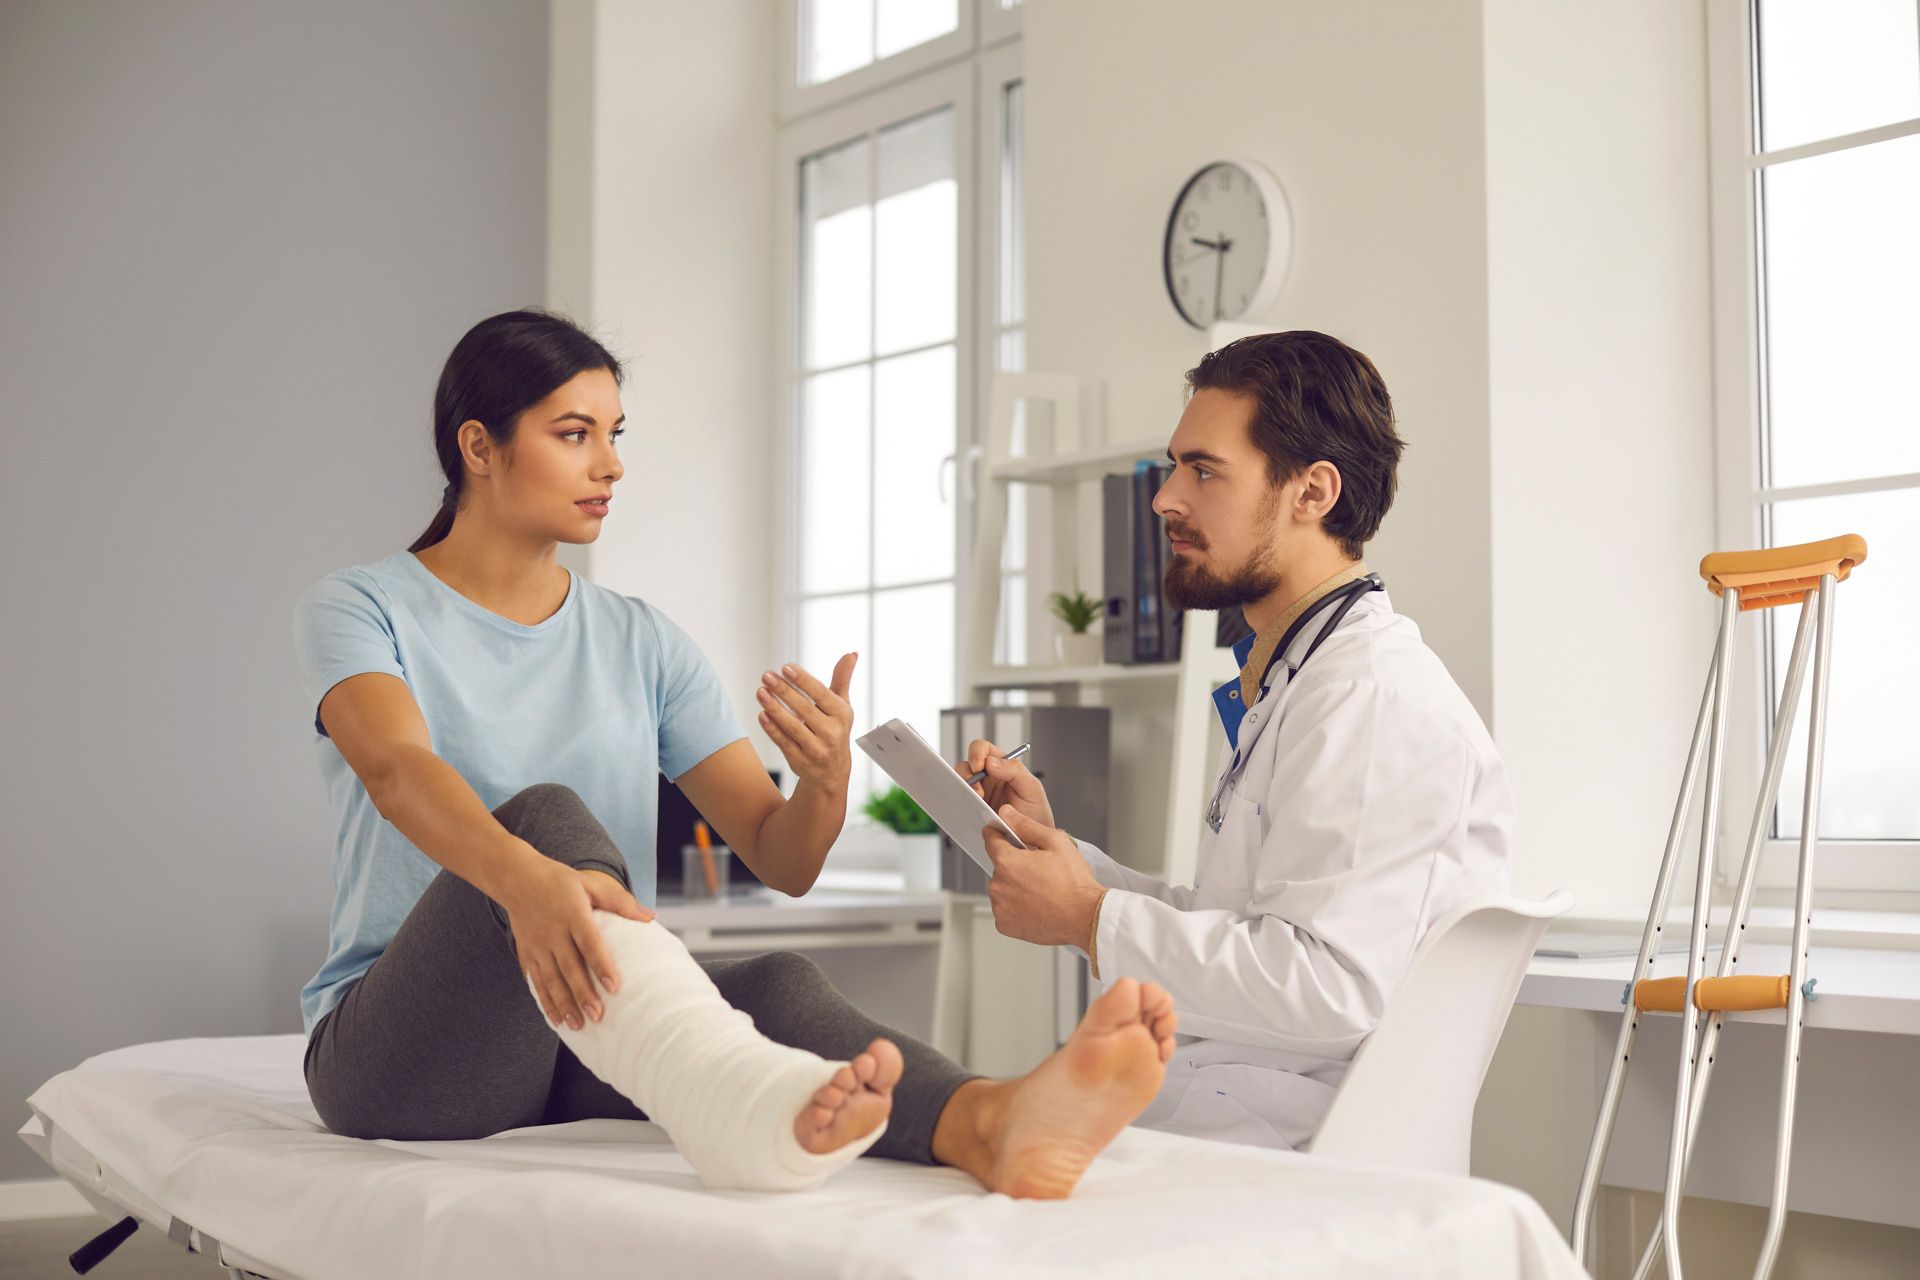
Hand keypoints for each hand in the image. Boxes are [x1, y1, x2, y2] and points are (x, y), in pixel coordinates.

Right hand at [499, 857, 653, 1031]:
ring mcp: (537, 945)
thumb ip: (620, 901)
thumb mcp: (590, 883)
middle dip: (583, 994)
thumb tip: (650, 917)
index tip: (614, 987)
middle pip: (569, 967)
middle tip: (598, 1016)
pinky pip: (536, 981)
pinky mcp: (526, 953)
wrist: (516, 878)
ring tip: (578, 1024)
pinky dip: (546, 1001)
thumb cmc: (559, 881)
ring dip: (564, 1004)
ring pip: (551, 979)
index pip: (589, 943)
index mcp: (572, 913)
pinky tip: (556, 1018)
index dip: (601, 965)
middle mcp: (553, 932)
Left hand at [757, 654, 856, 793]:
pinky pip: (783, 742)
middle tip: (767, 676)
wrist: (831, 771)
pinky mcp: (800, 760)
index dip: (803, 680)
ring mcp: (816, 749)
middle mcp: (831, 733)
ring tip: (760, 691)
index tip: (786, 667)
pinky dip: (772, 728)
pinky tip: (762, 714)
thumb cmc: (834, 729)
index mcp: (842, 715)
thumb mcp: (842, 705)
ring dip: (774, 708)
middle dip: (784, 691)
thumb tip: (852, 654)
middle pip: (804, 709)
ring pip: (792, 726)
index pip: (821, 694)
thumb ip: (842, 679)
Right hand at [956, 738, 1053, 827]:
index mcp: (1003, 767)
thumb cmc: (1037, 814)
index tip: (979, 766)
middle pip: (967, 764)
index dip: (977, 753)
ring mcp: (980, 794)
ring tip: (978, 800)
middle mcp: (989, 778)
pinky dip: (962, 802)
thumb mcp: (1032, 789)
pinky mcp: (974, 810)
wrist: (1033, 841)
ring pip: (961, 782)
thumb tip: (991, 761)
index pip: (984, 750)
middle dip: (968, 773)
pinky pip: (962, 802)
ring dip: (965, 789)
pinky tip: (972, 808)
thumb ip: (1015, 771)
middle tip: (976, 788)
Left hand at [981, 805, 1103, 948]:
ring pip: (1002, 888)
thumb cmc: (1074, 882)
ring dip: (1015, 886)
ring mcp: (1000, 907)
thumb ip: (1026, 825)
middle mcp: (998, 885)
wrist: (1086, 917)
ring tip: (1041, 890)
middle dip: (1015, 865)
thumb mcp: (1055, 842)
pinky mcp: (1005, 925)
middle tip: (1039, 870)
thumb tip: (1006, 813)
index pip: (990, 840)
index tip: (1008, 838)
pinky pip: (1005, 909)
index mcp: (1007, 862)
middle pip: (999, 866)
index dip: (1000, 835)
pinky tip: (1037, 905)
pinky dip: (1016, 907)